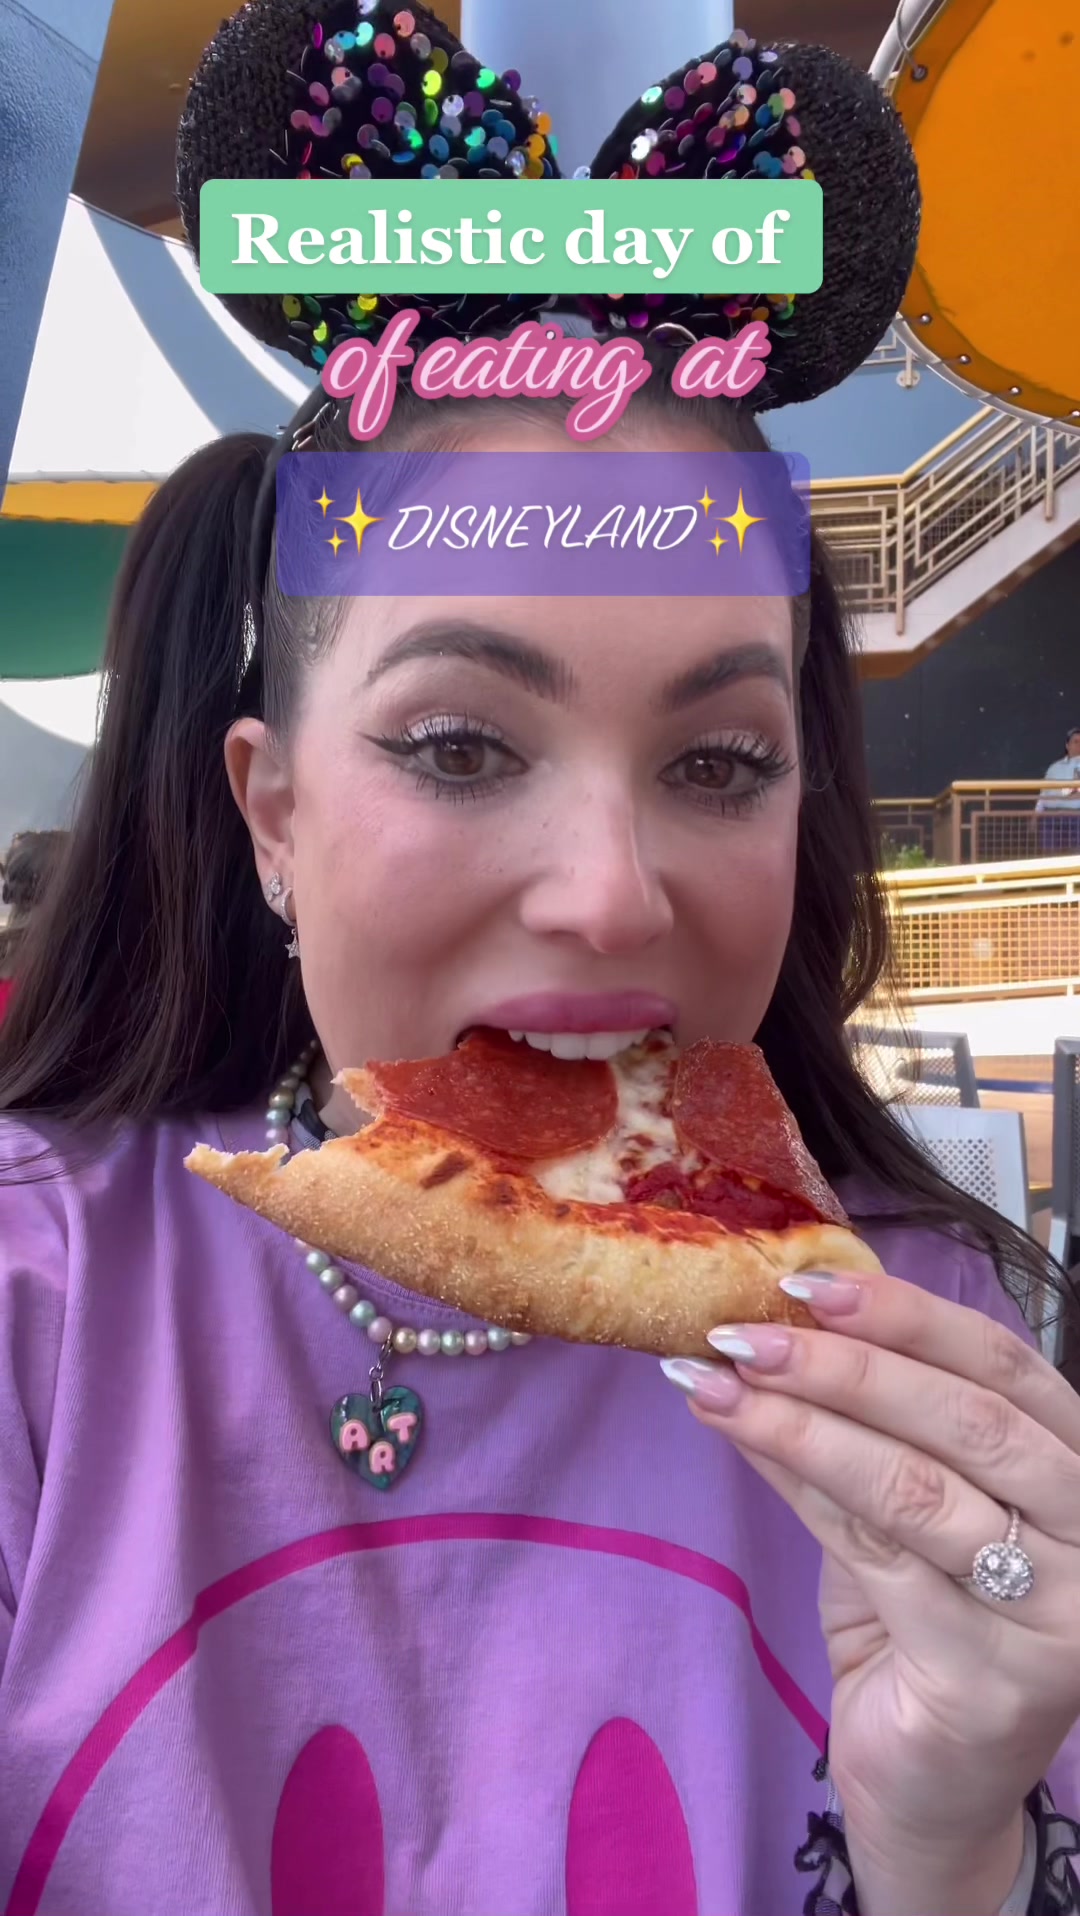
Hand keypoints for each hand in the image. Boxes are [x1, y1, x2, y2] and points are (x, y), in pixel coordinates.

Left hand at [662, 1270, 1079, 1912]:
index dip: (909, 1315)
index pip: (1005, 1366)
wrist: (936, 1792)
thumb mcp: (910, 1508)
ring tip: (715, 1382)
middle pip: (966, 1421)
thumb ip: (874, 1427)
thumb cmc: (928, 1627)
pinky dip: (795, 1486)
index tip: (811, 1282)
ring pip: (913, 1488)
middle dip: (846, 1365)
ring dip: (799, 1423)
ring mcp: (1054, 1618)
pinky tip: (739, 1442)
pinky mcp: (989, 1680)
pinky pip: (874, 1557)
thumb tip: (779, 1325)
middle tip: (747, 1332)